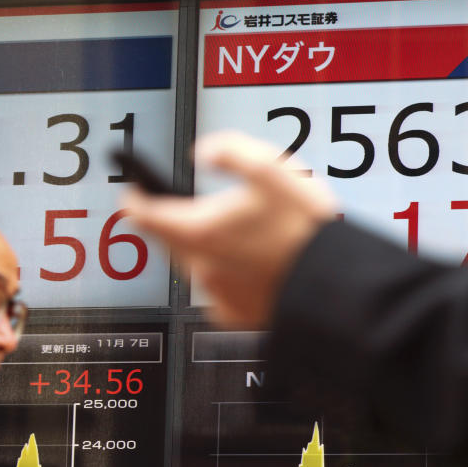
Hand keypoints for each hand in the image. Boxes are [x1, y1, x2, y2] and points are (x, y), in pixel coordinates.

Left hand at [121, 131, 336, 327]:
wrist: (335, 288)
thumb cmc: (306, 232)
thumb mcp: (272, 169)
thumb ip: (229, 151)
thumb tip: (204, 151)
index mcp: (200, 230)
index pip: (145, 214)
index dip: (135, 198)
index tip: (132, 192)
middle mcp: (201, 266)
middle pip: (167, 240)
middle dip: (171, 221)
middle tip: (187, 206)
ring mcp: (216, 294)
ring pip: (192, 264)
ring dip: (202, 247)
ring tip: (237, 233)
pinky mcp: (234, 315)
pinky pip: (216, 288)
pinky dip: (224, 273)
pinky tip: (251, 263)